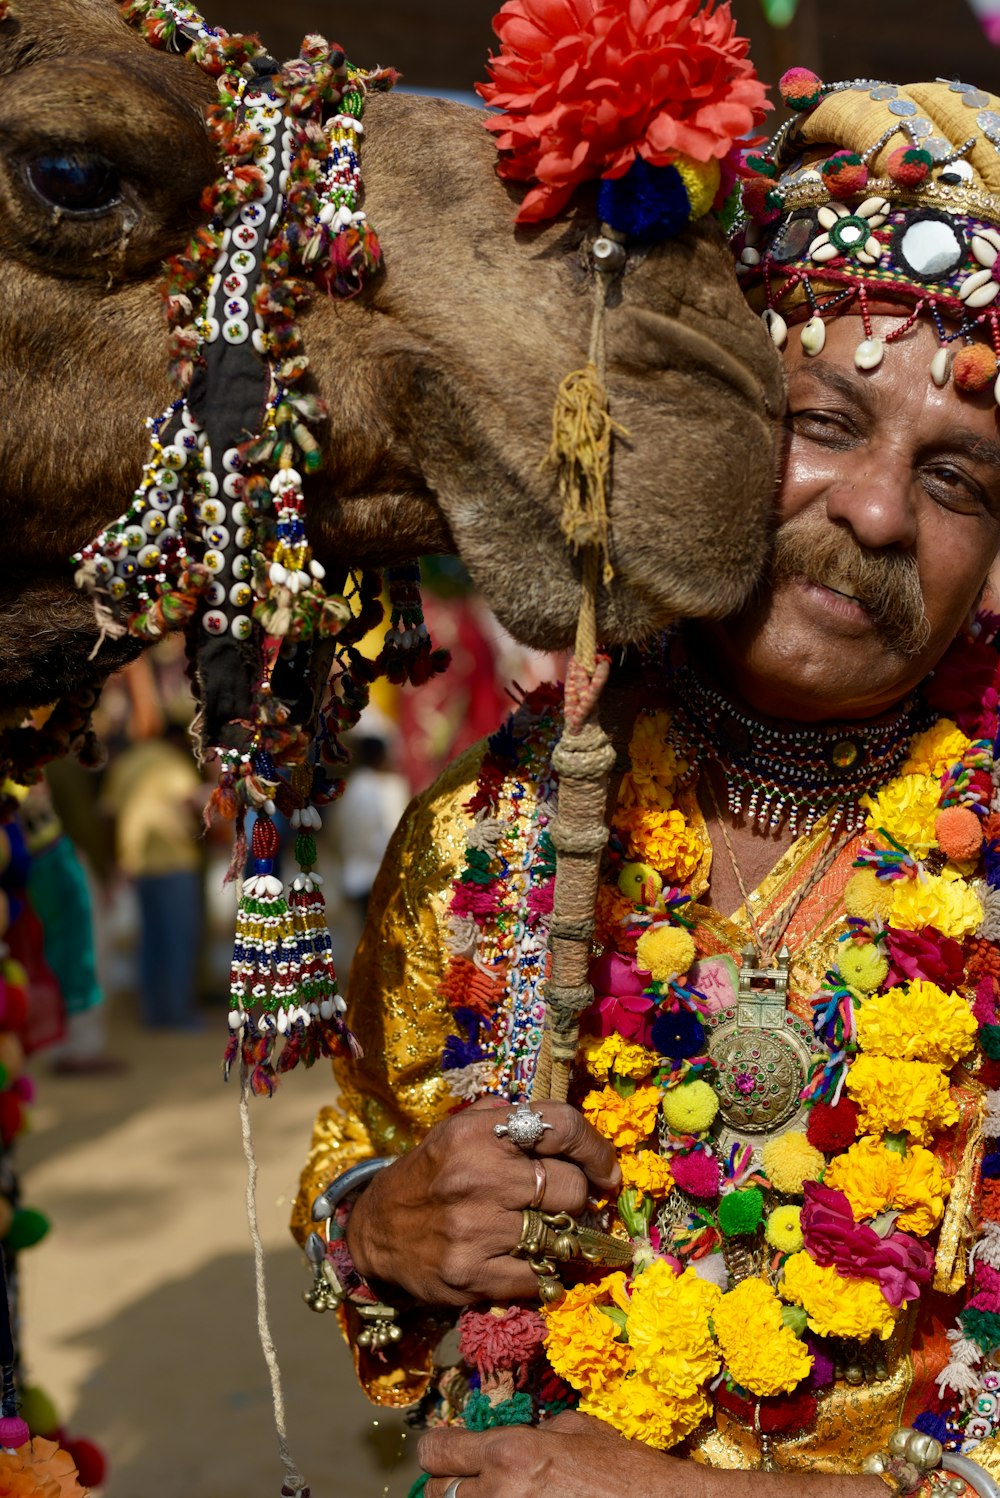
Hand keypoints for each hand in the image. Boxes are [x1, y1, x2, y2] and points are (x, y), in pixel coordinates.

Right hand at [345, 1099, 620, 1304]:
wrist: (376, 1230)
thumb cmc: (432, 1173)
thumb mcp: (459, 1128)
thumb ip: (511, 1118)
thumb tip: (574, 1133)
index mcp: (477, 1133)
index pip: (563, 1127)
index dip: (596, 1149)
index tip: (607, 1171)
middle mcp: (477, 1177)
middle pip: (570, 1189)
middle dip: (575, 1198)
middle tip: (563, 1203)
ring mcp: (474, 1230)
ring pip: (560, 1236)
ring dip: (561, 1236)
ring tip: (545, 1229)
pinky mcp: (471, 1276)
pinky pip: (539, 1276)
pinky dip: (542, 1270)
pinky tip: (525, 1258)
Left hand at [419, 1410, 679, 1496]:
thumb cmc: (626, 1471)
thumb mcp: (576, 1429)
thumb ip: (531, 1433)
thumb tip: (505, 1439)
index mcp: (510, 1452)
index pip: (436, 1452)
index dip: (437, 1453)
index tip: (443, 1456)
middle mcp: (500, 1494)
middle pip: (435, 1496)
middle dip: (449, 1489)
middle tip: (470, 1487)